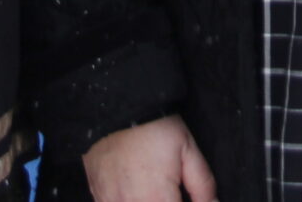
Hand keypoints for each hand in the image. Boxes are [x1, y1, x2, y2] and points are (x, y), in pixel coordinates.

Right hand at [84, 115, 214, 201]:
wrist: (119, 108)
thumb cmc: (155, 128)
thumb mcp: (188, 150)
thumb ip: (203, 186)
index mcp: (158, 199)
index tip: (181, 195)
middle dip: (163, 200)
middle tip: (167, 188)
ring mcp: (110, 201)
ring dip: (144, 199)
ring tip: (149, 185)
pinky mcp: (98, 195)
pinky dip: (125, 199)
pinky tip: (132, 187)